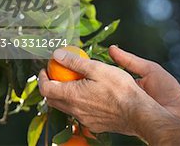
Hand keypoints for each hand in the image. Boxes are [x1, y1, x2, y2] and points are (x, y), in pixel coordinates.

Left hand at [38, 48, 179, 144]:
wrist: (138, 113)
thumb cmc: (120, 89)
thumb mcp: (97, 68)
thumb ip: (75, 62)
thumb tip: (57, 54)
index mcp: (72, 95)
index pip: (45, 88)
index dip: (41, 78)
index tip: (45, 69)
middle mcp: (75, 110)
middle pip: (52, 100)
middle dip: (50, 86)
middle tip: (56, 74)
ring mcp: (84, 119)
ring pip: (65, 108)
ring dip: (63, 95)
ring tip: (73, 83)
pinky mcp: (94, 124)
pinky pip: (79, 114)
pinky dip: (77, 103)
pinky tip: (89, 95)